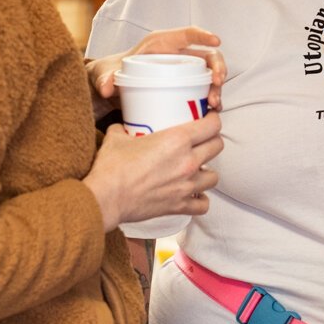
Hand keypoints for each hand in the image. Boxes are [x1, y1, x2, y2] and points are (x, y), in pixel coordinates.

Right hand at [84, 113, 223, 227]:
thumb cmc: (111, 168)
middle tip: (202, 140)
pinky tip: (194, 194)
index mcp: (177, 140)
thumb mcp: (117, 138)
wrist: (106, 198)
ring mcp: (186, 185)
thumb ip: (124, 129)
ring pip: (214, 177)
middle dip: (212, 141)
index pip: (212, 126)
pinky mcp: (180, 205)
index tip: (209, 118)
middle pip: (217, 147)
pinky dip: (201, 200)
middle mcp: (187, 162)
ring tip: (197, 169)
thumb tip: (122, 127)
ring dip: (207, 171)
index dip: (213, 120)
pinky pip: (203, 204)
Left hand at [88, 28, 227, 118]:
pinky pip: (203, 89)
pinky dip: (210, 98)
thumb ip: (105, 79)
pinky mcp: (185, 86)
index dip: (203, 35)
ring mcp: (183, 71)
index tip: (216, 40)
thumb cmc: (113, 72)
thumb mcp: (107, 73)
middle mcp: (177, 55)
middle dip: (217, 67)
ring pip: (209, 74)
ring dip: (216, 87)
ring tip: (214, 103)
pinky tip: (211, 110)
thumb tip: (107, 88)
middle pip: (206, 55)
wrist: (113, 86)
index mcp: (161, 43)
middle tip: (218, 82)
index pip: (187, 34)